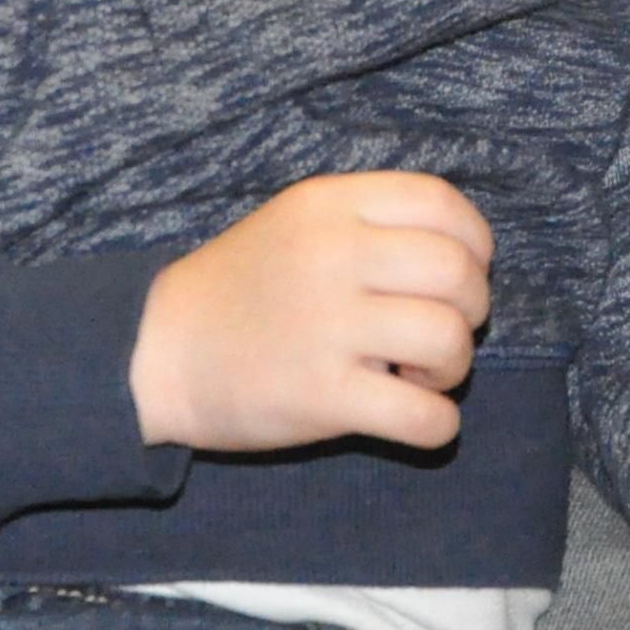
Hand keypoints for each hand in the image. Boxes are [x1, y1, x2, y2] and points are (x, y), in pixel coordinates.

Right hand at [129, 171, 492, 453]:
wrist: (156, 354)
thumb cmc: (241, 288)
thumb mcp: (297, 221)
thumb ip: (370, 221)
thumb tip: (462, 253)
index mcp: (329, 205)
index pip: (441, 204)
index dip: (473, 244)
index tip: (460, 273)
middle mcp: (333, 256)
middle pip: (458, 273)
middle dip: (470, 310)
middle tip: (437, 332)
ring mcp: (328, 327)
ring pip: (449, 341)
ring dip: (453, 369)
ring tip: (417, 376)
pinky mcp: (321, 397)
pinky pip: (425, 418)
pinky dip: (438, 426)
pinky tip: (414, 419)